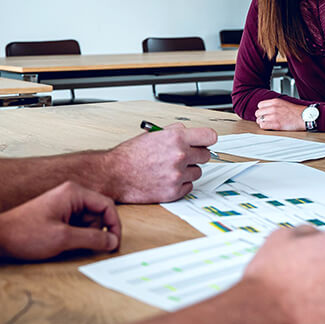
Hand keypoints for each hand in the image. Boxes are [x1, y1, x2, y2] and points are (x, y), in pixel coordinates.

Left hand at [0, 183, 120, 259]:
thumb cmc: (25, 233)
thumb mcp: (64, 238)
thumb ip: (93, 239)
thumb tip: (112, 241)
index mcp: (74, 192)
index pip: (107, 205)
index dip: (114, 226)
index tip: (114, 244)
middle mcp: (71, 195)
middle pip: (98, 214)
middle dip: (96, 232)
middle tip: (82, 246)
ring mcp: (64, 205)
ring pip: (88, 222)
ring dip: (84, 236)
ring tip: (65, 244)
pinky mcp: (58, 216)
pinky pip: (77, 226)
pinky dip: (75, 237)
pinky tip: (61, 243)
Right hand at [102, 123, 216, 202]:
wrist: (114, 174)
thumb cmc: (129, 155)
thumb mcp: (152, 134)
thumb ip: (174, 132)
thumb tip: (188, 132)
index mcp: (176, 138)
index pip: (210, 137)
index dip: (206, 140)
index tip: (204, 143)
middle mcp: (180, 155)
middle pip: (206, 156)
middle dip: (196, 155)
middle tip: (184, 157)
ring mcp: (178, 175)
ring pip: (197, 172)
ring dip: (187, 171)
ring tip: (170, 169)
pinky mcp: (174, 192)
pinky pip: (189, 187)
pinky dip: (181, 184)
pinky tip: (167, 179)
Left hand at [254, 98, 305, 130]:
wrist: (304, 117)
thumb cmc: (296, 111)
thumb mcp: (283, 103)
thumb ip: (274, 104)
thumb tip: (266, 108)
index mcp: (275, 102)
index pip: (260, 105)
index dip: (261, 109)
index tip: (264, 112)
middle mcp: (273, 108)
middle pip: (258, 112)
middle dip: (260, 116)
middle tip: (264, 119)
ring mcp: (274, 116)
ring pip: (259, 119)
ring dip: (262, 122)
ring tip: (266, 123)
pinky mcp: (276, 124)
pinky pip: (263, 125)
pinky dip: (264, 126)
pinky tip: (268, 126)